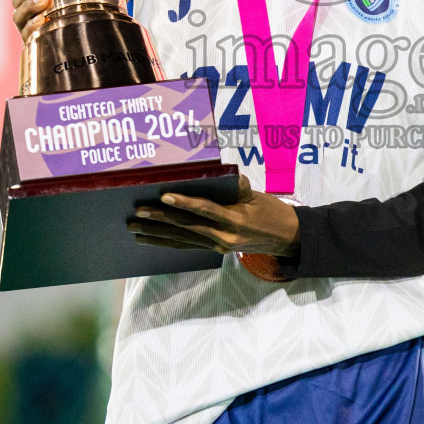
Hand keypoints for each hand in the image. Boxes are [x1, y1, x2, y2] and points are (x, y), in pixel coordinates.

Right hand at [9, 0, 132, 39]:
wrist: (83, 53)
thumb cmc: (84, 21)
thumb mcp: (99, 4)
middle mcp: (28, 11)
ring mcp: (28, 28)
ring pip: (19, 14)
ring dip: (30, 6)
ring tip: (46, 1)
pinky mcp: (33, 43)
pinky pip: (27, 34)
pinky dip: (33, 26)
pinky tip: (43, 22)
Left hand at [128, 175, 299, 256]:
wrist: (287, 238)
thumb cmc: (272, 211)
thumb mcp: (257, 196)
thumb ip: (237, 187)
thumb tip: (219, 174)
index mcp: (235, 219)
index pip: (205, 210)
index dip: (184, 204)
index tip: (163, 198)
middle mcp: (224, 235)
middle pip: (187, 227)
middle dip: (160, 221)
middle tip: (137, 216)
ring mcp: (219, 245)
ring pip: (183, 239)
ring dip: (157, 235)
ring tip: (136, 231)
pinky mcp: (216, 249)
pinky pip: (188, 246)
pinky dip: (168, 242)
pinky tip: (151, 241)